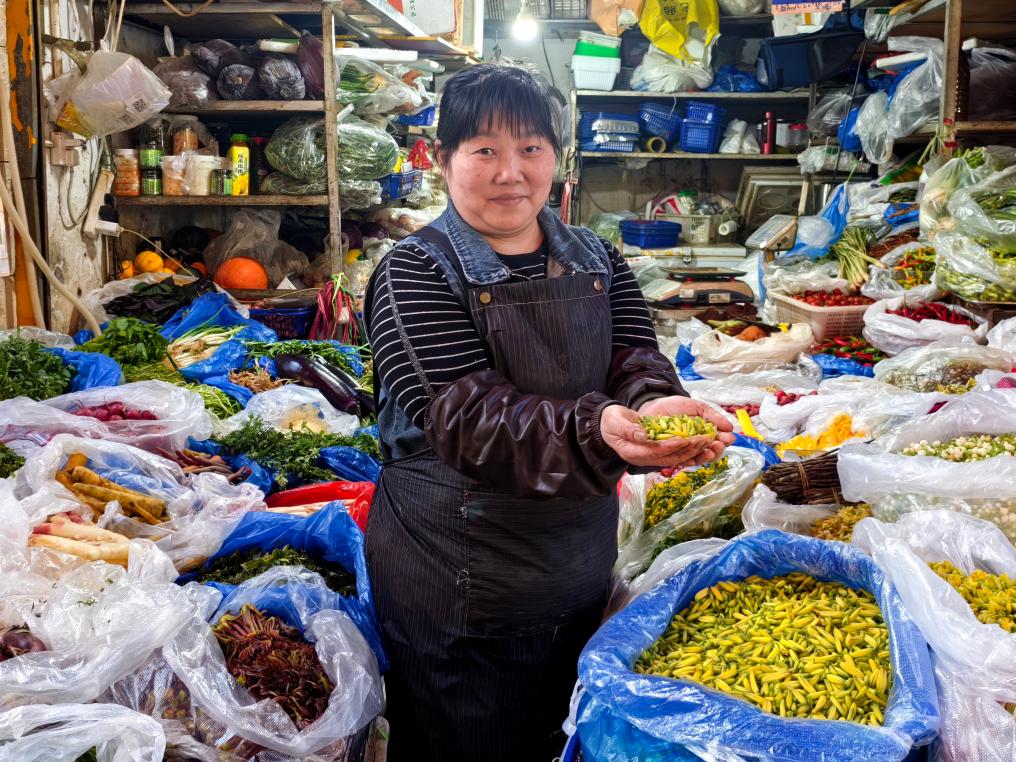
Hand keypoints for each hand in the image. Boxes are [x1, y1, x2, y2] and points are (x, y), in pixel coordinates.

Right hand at [600, 404, 716, 468]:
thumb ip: (629, 429)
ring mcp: (650, 457)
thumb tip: (643, 435)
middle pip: (670, 457)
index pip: (656, 450)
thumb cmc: (610, 422)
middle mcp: (644, 458)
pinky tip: (701, 448)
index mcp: (633, 452)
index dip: (673, 446)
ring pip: (675, 458)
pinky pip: (674, 455)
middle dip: (689, 449)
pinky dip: (688, 452)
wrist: (606, 427)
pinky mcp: (655, 453)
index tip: (687, 439)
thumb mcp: (615, 422)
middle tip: (706, 440)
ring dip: (692, 451)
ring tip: (708, 442)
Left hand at [637, 396, 735, 464]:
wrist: (652, 406)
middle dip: (717, 450)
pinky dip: (688, 460)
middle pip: (710, 452)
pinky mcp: (671, 455)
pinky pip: (681, 461)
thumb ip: (712, 416)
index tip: (728, 438)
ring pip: (698, 458)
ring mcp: (684, 451)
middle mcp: (696, 445)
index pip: (718, 441)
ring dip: (705, 457)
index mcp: (704, 434)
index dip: (724, 441)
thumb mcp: (697, 407)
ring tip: (710, 452)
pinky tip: (693, 457)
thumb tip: (730, 427)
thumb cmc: (675, 407)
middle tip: (719, 445)